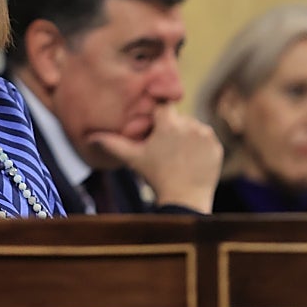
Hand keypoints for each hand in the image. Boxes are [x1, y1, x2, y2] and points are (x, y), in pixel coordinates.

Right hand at [88, 104, 221, 213]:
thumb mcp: (132, 158)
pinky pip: (206, 139)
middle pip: (178, 119)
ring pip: (193, 128)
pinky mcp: (217, 147)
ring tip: (178, 156)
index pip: (163, 106)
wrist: (184, 200)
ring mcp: (206, 136)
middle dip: (172, 129)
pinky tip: (191, 160)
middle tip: (164, 149)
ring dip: (186, 137)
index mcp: (169, 124)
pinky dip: (200, 147)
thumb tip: (89, 137)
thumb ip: (112, 144)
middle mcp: (190, 125)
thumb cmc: (155, 177)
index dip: (158, 116)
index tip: (156, 126)